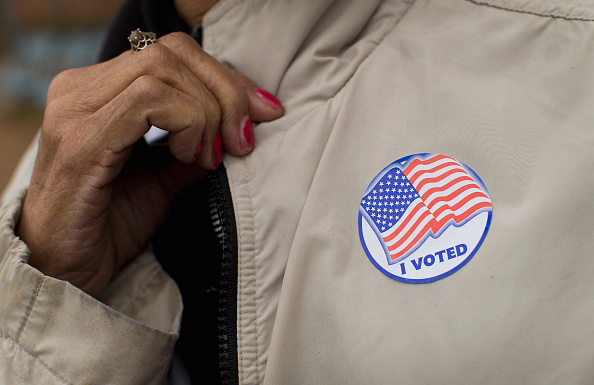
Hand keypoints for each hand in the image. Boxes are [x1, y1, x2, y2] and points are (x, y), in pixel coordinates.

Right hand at [16, 32, 282, 297]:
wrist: (68, 272)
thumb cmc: (112, 223)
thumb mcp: (166, 177)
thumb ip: (196, 143)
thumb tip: (242, 126)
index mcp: (99, 89)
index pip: (173, 52)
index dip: (225, 77)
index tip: (263, 113)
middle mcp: (81, 89)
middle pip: (172, 53)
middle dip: (226, 92)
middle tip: (243, 138)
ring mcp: (76, 110)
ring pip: (162, 70)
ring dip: (207, 111)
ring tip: (211, 156)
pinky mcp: (81, 140)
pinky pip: (147, 102)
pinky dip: (187, 123)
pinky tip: (192, 157)